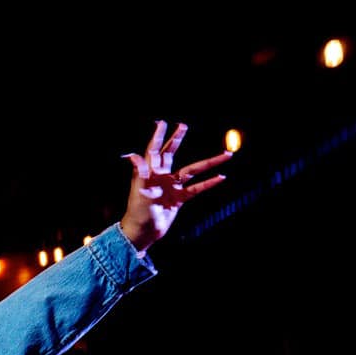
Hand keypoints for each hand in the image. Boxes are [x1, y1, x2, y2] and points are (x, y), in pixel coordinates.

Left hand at [118, 121, 232, 249]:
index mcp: (149, 171)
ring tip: (223, 155)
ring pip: (191, 170)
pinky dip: (209, 183)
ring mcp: (172, 186)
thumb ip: (139, 173)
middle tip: (183, 125)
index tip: (163, 123)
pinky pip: (197, 188)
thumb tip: (132, 155)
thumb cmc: (138, 211)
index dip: (158, 136)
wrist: (145, 231)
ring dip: (207, 163)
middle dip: (177, 139)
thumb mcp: (138, 191)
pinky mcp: (180, 198)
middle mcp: (161, 175)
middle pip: (171, 153)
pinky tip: (221, 177)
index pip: (154, 150)